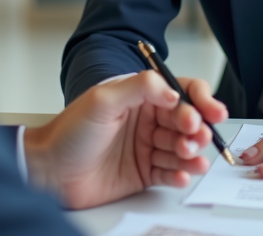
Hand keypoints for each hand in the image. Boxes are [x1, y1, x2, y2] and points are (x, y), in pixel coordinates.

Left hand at [23, 71, 227, 209]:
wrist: (50, 169)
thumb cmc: (69, 131)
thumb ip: (140, 88)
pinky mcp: (144, 172)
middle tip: (194, 136)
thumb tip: (174, 91)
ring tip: (190, 158)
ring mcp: (147, 147)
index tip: (212, 111)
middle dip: (196, 129)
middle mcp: (148, 120)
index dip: (201, 100)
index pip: (181, 92)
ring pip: (182, 148)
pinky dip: (180, 174)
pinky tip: (182, 175)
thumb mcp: (103, 100)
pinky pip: (170, 173)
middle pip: (187, 122)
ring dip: (192, 152)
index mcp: (141, 96)